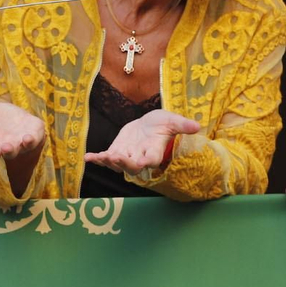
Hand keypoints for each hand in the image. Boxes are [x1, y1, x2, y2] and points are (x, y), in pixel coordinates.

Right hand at [0, 100, 45, 163]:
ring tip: (6, 147)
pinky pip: (30, 142)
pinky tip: (26, 138)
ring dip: (9, 150)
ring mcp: (17, 143)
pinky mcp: (31, 139)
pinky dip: (28, 141)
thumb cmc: (2, 118)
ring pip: (12, 151)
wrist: (24, 121)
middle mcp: (1, 144)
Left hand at [84, 109, 200, 174]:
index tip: (141, 161)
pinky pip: (105, 158)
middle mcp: (140, 158)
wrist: (148, 123)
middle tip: (116, 157)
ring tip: (100, 156)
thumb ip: (182, 125)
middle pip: (132, 166)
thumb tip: (197, 126)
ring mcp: (126, 156)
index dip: (145, 161)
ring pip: (117, 164)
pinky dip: (97, 159)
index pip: (151, 160)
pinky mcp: (116, 152)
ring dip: (108, 162)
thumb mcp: (172, 120)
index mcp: (154, 152)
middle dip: (124, 163)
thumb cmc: (162, 123)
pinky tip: (87, 157)